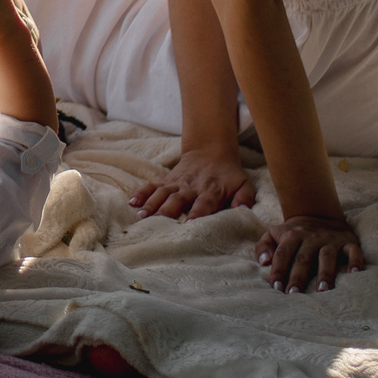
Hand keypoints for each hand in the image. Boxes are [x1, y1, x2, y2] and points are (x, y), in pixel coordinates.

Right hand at [128, 145, 254, 219]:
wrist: (211, 151)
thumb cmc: (229, 175)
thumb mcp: (244, 185)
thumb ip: (245, 198)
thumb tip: (242, 210)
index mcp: (212, 191)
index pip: (204, 204)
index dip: (196, 214)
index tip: (189, 225)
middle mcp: (192, 187)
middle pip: (178, 199)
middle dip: (167, 212)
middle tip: (157, 226)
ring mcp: (177, 183)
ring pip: (162, 193)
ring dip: (152, 205)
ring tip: (141, 217)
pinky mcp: (167, 180)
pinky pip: (152, 185)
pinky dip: (142, 193)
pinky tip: (132, 203)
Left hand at [254, 212, 365, 292]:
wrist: (318, 214)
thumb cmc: (293, 233)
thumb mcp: (273, 234)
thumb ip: (263, 246)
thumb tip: (263, 262)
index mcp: (291, 235)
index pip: (283, 254)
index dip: (278, 270)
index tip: (276, 287)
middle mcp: (311, 237)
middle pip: (303, 258)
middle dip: (298, 276)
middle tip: (294, 294)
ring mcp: (330, 240)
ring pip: (327, 256)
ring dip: (325, 273)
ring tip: (322, 291)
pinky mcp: (347, 242)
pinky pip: (353, 251)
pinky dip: (355, 261)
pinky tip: (354, 274)